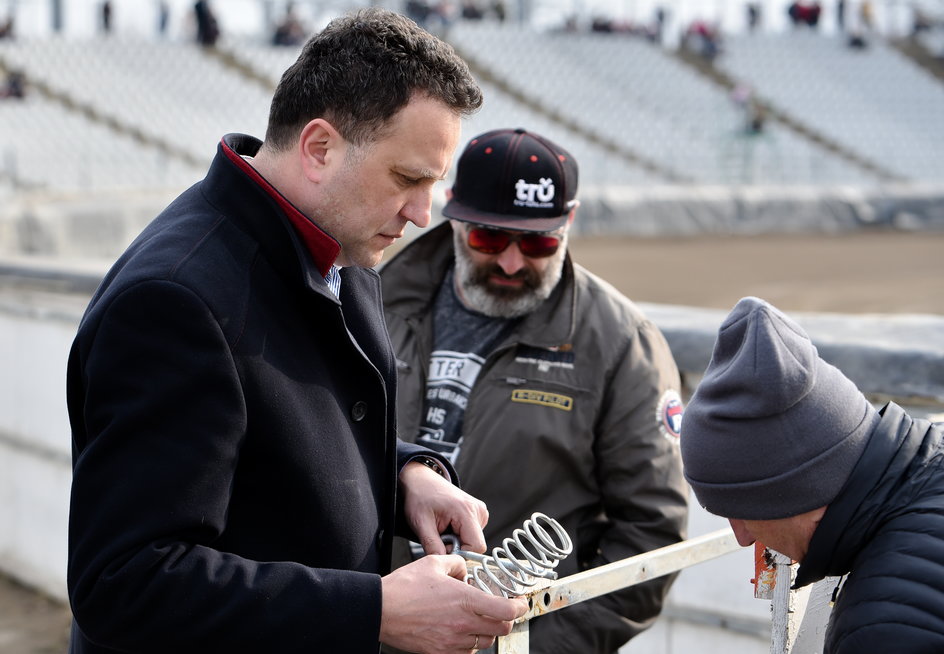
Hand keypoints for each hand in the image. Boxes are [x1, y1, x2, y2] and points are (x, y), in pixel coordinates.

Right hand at [379, 554, 528, 652]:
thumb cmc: (404, 587)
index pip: (507, 610)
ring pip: (484, 643)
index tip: (518, 602)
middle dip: (505, 619)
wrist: (381, 609)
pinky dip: (469, 644)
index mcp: (466, 600)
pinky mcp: (440, 653)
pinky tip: (460, 632)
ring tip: (476, 620)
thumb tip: (465, 570)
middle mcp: (463, 624)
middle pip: (501, 629)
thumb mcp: (434, 563)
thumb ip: (457, 564)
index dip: (519, 606)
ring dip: (486, 632)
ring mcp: (452, 642)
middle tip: (501, 610)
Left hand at [400, 460, 488, 554]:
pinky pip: (473, 533)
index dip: (460, 554)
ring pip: (474, 540)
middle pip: (476, 544)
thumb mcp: (421, 523)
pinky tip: (449, 525)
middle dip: (457, 547)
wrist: (421, 481)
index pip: (476, 546)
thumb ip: (433, 546)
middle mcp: (478, 509)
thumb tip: (444, 563)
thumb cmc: (419, 497)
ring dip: (458, 541)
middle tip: (439, 536)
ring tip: (443, 528)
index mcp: (466, 511)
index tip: (443, 548)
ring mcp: (480, 510)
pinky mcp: (478, 512)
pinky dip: (460, 534)